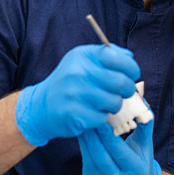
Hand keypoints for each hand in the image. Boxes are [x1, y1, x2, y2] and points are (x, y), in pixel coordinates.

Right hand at [15, 44, 138, 146]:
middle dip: (127, 90)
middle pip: (120, 82)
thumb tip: (130, 57)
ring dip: (114, 106)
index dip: (131, 68)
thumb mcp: (84, 61)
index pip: (117, 57)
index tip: (131, 75)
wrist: (42, 105)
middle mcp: (77, 72)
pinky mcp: (73, 113)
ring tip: (104, 104)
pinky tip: (92, 114)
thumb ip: (108, 56)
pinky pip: (102, 118)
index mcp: (83, 56)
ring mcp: (74, 93)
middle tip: (123, 94)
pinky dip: (101, 118)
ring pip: (114, 102)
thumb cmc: (70, 82)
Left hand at [78, 118, 161, 174]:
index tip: (101, 120)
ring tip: (83, 125)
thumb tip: (142, 102)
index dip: (109, 137)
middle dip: (93, 138)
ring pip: (91, 161)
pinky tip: (82, 136)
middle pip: (102, 158)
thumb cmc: (141, 157)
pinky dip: (84, 149)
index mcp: (137, 171)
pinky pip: (86, 164)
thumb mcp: (146, 142)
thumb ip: (145, 124)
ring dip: (86, 142)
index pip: (120, 152)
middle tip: (87, 119)